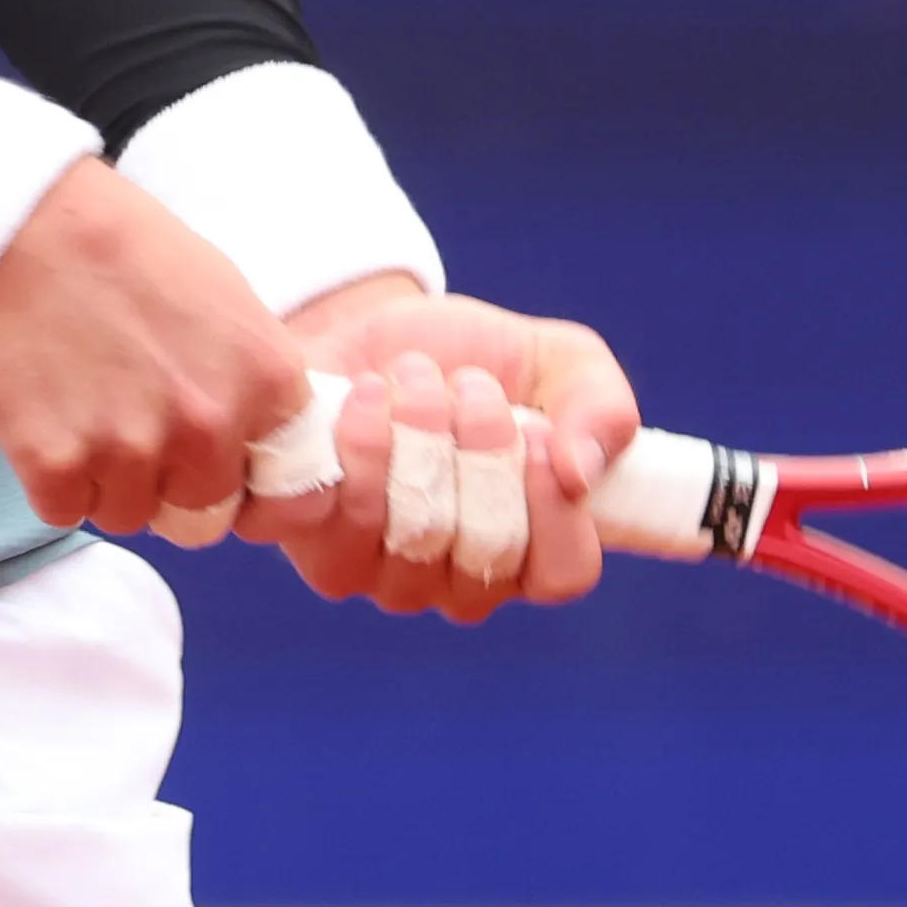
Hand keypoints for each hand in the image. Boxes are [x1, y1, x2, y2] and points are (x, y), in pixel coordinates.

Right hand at [0, 161, 312, 534]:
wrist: (18, 223)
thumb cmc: (124, 247)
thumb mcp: (228, 298)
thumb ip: (253, 381)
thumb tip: (258, 444)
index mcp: (267, 381)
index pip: (282, 483)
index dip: (240, 469)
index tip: (212, 452)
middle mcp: (209, 426)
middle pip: (202, 512)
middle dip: (169, 481)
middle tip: (131, 420)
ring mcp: (131, 451)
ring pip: (128, 514)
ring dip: (106, 479)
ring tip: (82, 404)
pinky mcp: (55, 466)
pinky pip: (64, 510)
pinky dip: (52, 477)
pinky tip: (45, 413)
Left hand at [239, 284, 637, 620]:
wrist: (364, 326)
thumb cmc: (471, 356)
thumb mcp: (559, 362)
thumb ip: (600, 408)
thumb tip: (581, 472)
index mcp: (530, 551)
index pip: (562, 573)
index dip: (554, 505)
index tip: (537, 427)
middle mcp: (453, 580)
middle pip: (485, 552)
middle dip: (482, 448)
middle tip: (470, 382)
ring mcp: (376, 569)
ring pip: (410, 533)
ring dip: (419, 434)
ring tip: (414, 375)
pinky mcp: (306, 538)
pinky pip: (334, 515)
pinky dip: (357, 441)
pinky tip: (363, 395)